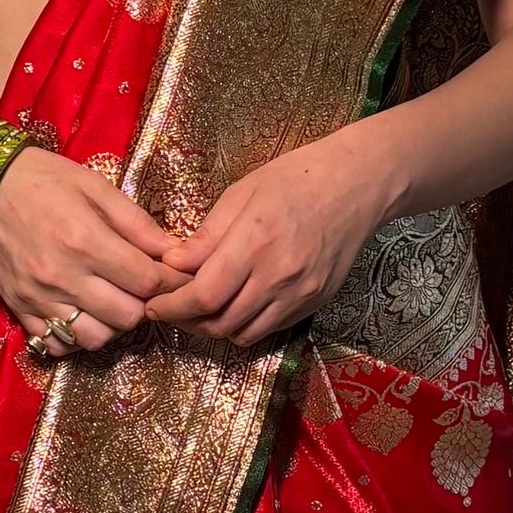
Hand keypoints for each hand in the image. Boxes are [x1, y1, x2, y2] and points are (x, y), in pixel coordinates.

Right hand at [0, 146, 185, 353]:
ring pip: (95, 338)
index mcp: (85, 241)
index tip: (177, 276)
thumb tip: (175, 251)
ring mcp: (39, 298)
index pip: (147, 282)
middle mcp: (62, 276)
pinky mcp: (20, 309)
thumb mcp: (94, 187)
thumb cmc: (42, 180)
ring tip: (114, 300)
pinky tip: (83, 313)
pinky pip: (58, 345)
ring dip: (113, 324)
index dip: (171, 282)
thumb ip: (136, 223)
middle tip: (144, 287)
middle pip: (127, 316)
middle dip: (145, 304)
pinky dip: (76, 337)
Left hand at [152, 131, 386, 349]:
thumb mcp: (241, 192)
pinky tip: (234, 305)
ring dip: (214, 328)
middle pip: (220, 323)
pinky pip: (269, 329)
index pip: (203, 295)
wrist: (358, 184)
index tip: (153, 304)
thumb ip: (206, 236)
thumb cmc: (296, 179)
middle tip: (170, 309)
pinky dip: (244, 325)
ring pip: (243, 334)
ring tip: (199, 309)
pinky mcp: (314, 303)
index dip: (172, 308)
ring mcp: (301, 294)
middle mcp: (280, 276)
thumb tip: (171, 266)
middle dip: (186, 322)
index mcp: (256, 242)